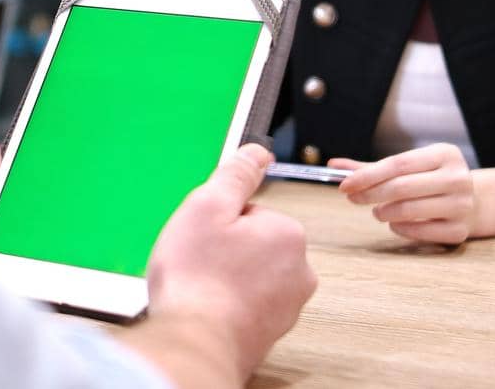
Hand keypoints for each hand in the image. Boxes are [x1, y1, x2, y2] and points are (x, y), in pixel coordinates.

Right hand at [144, 144, 317, 378]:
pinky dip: (227, 303)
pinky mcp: (271, 332)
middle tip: (200, 263)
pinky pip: (246, 303)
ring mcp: (287, 305)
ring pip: (249, 274)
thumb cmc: (198, 278)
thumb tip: (258, 152)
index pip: (250, 212)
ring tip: (202, 287)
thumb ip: (236, 175)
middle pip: (253, 243)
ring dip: (225, 277)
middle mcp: (299, 270)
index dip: (219, 222)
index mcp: (288, 233)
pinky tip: (208, 307)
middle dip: (225, 250)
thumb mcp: (207, 207)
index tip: (204, 238)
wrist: (196, 342)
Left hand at [330, 143, 475, 244]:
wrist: (474, 202)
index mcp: (445, 154)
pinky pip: (418, 232)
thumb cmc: (430, 180)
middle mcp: (458, 178)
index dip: (368, 175)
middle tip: (353, 199)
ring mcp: (462, 205)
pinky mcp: (460, 231)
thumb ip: (371, 167)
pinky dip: (399, 228)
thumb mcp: (409, 167)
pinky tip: (396, 222)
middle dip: (370, 194)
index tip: (344, 185)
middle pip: (402, 187)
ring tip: (378, 211)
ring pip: (408, 211)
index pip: (399, 164)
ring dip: (383, 212)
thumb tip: (332, 165)